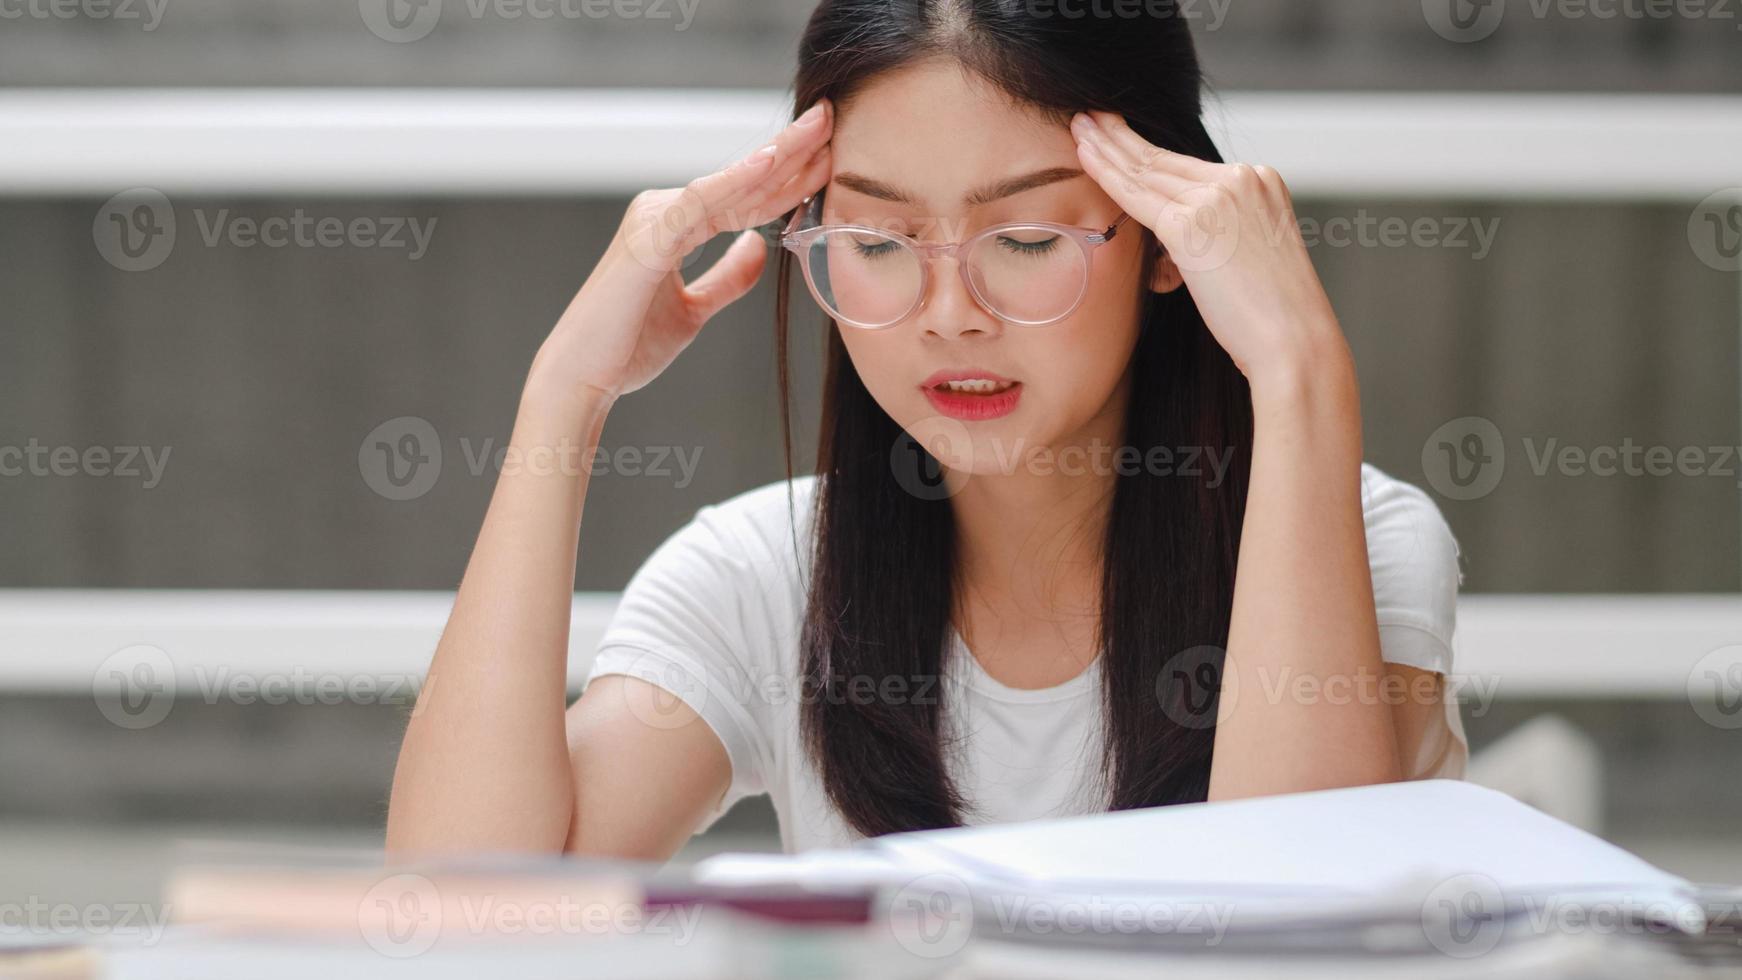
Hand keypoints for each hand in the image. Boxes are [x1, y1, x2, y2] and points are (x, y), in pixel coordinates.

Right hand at [528, 100, 833, 413]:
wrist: (582, 378)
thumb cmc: (627, 345)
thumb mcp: (695, 309)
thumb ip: (727, 277)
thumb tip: (759, 246)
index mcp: (674, 226)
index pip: (744, 197)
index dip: (788, 179)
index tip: (831, 157)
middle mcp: (663, 212)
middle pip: (740, 181)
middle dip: (790, 150)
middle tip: (830, 115)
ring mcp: (654, 221)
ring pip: (726, 184)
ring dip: (774, 155)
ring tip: (815, 127)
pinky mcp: (649, 240)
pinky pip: (699, 204)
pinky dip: (734, 181)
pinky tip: (769, 161)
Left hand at [1069, 110, 1348, 389]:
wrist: (1294, 342)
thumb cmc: (1272, 317)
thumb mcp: (1252, 256)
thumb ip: (1220, 233)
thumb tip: (1175, 240)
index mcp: (1261, 182)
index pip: (1188, 166)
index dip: (1148, 149)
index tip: (1119, 134)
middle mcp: (1243, 179)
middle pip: (1165, 159)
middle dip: (1121, 137)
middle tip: (1088, 117)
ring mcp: (1218, 197)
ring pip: (1147, 170)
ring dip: (1106, 146)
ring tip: (1078, 127)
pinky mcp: (1193, 224)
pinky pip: (1136, 196)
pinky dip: (1106, 174)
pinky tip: (1083, 157)